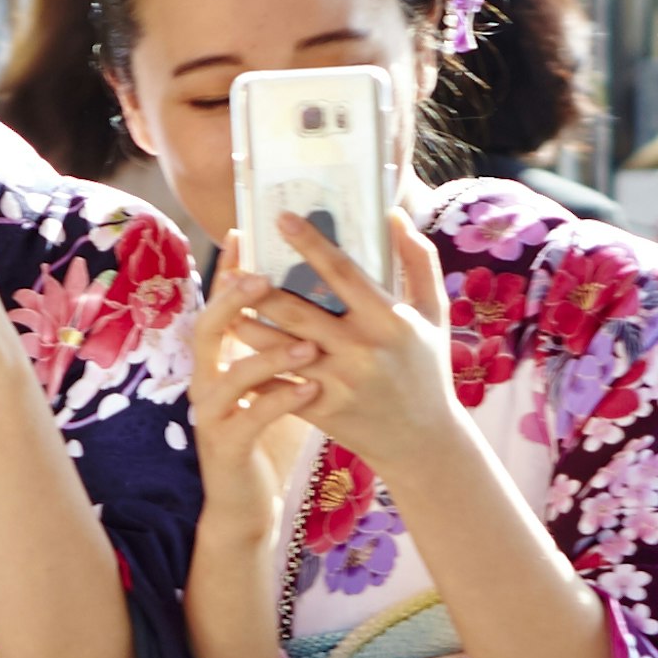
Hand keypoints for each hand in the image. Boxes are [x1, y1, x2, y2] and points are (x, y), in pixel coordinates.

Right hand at [188, 275, 325, 552]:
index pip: (218, 305)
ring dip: (267, 355)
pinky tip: (309, 390)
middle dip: (231, 300)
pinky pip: (252, 419)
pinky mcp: (227, 447)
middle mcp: (206, 381)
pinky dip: (281, 401)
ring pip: (230, 376)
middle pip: (206, 329)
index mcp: (218, 360)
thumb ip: (279, 342)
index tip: (243, 232)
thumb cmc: (266, 433)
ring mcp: (212, 415)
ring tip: (308, 341)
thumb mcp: (268, 382)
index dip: (226, 270)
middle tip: (264, 276)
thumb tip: (316, 295)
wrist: (247, 501)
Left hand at [207, 211, 465, 491]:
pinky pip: (277, 386)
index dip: (310, 243)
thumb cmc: (427, 369)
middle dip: (259, 289)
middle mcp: (360, 350)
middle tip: (232, 267)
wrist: (423, 441)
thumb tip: (395, 216)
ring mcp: (337, 382)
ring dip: (245, 326)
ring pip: (277, 348)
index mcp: (388, 320)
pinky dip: (252, 369)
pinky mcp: (321, 410)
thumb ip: (419, 262)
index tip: (281, 219)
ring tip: (223, 305)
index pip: (342, 272)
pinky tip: (230, 352)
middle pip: (297, 311)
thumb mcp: (433, 314)